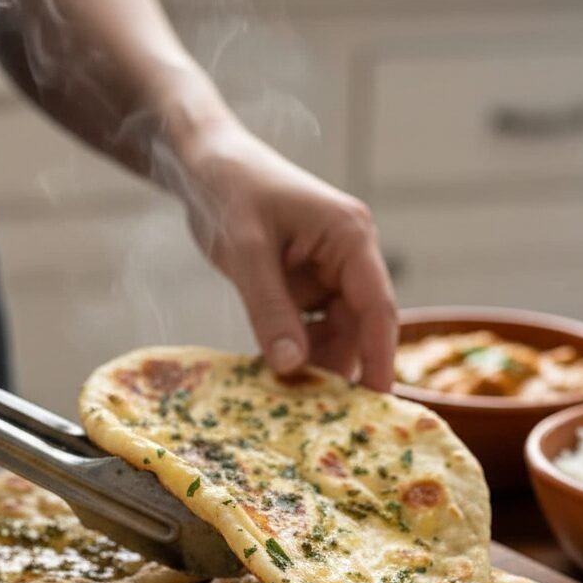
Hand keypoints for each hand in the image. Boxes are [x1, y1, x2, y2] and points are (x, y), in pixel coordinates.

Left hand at [174, 123, 396, 390]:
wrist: (202, 163)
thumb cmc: (229, 190)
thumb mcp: (247, 252)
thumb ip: (270, 310)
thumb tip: (292, 367)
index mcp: (350, 237)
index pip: (378, 307)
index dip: (380, 358)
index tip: (378, 405)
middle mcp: (347, 256)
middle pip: (357, 327)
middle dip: (341, 370)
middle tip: (322, 419)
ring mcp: (325, 271)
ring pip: (332, 333)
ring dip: (314, 365)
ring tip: (294, 404)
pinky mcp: (301, 283)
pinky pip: (306, 327)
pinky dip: (293, 352)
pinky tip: (274, 377)